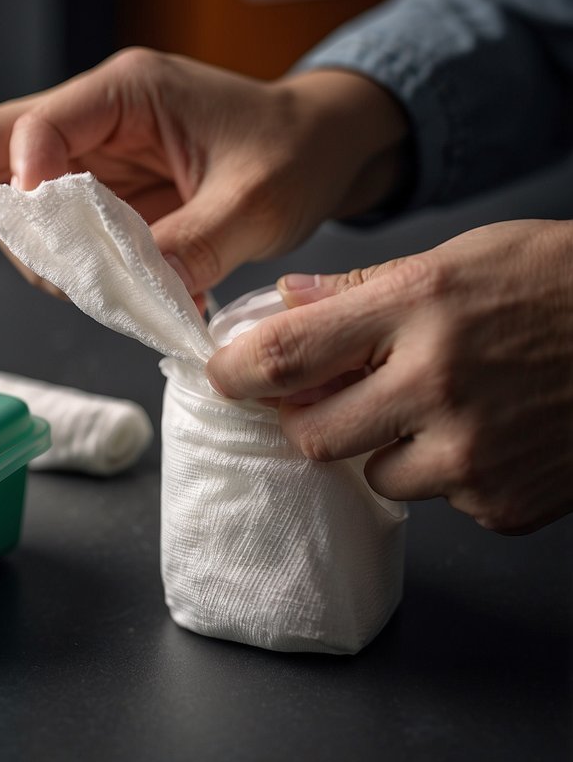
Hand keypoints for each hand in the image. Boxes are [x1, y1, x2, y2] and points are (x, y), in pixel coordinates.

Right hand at [0, 47, 408, 319]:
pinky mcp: (79, 195)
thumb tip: (131, 293)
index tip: (32, 231)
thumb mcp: (259, 199)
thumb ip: (193, 241)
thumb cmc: (292, 151)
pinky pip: (11, 223)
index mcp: (121, 94)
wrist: (317, 149)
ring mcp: (73, 159)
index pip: (34, 125)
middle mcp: (81, 120)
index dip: (16, 181)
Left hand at [206, 220, 572, 533]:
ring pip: (373, 475)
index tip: (222, 374)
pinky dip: (450, 473)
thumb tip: (285, 301)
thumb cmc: (560, 284)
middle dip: (311, 420)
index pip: (284, 356)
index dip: (235, 371)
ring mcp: (473, 453)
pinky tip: (492, 432)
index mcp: (417, 309)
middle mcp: (437, 383)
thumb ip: (362, 289)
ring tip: (442, 408)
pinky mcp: (504, 502)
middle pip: (312, 435)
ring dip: (387, 448)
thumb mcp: (460, 259)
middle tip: (337, 396)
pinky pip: (439, 500)